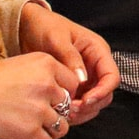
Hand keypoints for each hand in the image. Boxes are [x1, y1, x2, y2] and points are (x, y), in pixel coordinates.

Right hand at [0, 51, 83, 138]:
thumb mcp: (21, 64)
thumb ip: (44, 75)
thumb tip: (61, 94)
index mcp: (47, 64)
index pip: (73, 83)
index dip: (63, 93)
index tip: (49, 98)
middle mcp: (49, 85)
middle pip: (68, 106)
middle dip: (56, 112)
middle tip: (37, 114)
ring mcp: (40, 109)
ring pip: (62, 127)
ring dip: (50, 130)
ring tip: (32, 127)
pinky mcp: (30, 131)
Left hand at [18, 3, 119, 120]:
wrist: (27, 27)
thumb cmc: (45, 26)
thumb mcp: (57, 38)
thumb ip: (71, 58)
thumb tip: (82, 79)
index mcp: (97, 51)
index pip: (111, 76)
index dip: (103, 91)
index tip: (86, 101)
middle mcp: (95, 66)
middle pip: (105, 93)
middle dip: (91, 105)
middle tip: (72, 110)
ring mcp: (85, 77)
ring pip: (94, 101)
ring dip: (83, 111)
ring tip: (65, 113)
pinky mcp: (73, 85)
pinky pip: (79, 103)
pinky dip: (73, 110)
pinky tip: (60, 111)